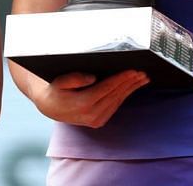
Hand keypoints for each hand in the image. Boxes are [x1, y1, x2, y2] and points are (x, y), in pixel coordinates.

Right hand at [29, 70, 149, 127]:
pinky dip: (124, 96)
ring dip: (130, 89)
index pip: (107, 88)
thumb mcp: (60, 81)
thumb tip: (93, 78)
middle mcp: (91, 114)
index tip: (133, 70)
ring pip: (118, 101)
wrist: (50, 107)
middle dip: (130, 83)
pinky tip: (131, 88)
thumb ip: (75, 78)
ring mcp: (96, 120)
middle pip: (115, 95)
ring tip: (142, 79)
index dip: (121, 78)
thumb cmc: (56, 90)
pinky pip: (115, 106)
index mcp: (83, 103)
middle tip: (142, 72)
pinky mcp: (99, 121)